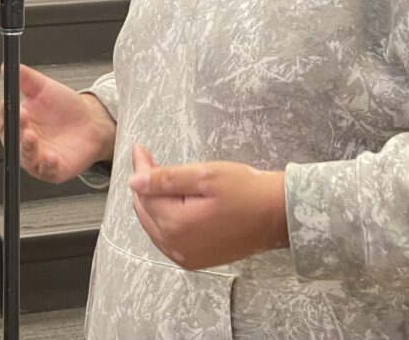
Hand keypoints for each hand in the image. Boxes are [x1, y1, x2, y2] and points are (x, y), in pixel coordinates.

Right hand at [0, 64, 116, 182]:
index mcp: (19, 123)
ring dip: (27, 148)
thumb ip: (26, 79)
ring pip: (27, 157)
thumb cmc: (66, 107)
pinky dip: (47, 165)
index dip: (6, 113)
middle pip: (13, 139)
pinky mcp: (53, 169)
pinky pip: (47, 170)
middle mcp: (24, 142)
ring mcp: (38, 158)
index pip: (4, 120)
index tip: (12, 105)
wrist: (92, 122)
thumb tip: (7, 66)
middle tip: (22, 118)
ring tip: (30, 136)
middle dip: (16, 130)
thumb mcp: (45, 88)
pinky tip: (50, 157)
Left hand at [128, 144, 288, 269]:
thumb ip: (167, 178)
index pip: (145, 194)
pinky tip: (170, 204)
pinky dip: (162, 220)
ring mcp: (184, 257)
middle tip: (148, 160)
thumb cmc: (244, 189)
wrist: (275, 215)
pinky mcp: (194, 260)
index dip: (141, 169)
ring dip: (151, 203)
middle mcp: (175, 246)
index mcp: (175, 224)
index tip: (140, 148)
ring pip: (153, 226)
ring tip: (157, 178)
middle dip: (143, 186)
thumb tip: (134, 181)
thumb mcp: (205, 175)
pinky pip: (166, 239)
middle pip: (145, 212)